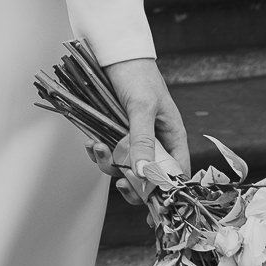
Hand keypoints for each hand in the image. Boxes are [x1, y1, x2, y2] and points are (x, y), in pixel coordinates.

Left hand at [93, 58, 190, 203]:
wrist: (114, 55)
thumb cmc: (137, 76)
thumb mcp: (142, 108)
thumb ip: (142, 140)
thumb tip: (145, 173)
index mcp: (172, 138)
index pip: (175, 174)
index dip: (166, 194)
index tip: (152, 210)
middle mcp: (154, 143)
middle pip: (148, 178)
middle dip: (133, 183)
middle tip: (121, 182)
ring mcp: (133, 140)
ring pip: (123, 167)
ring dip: (108, 163)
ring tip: (96, 147)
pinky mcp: (114, 134)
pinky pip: (106, 153)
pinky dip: (97, 152)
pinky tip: (90, 142)